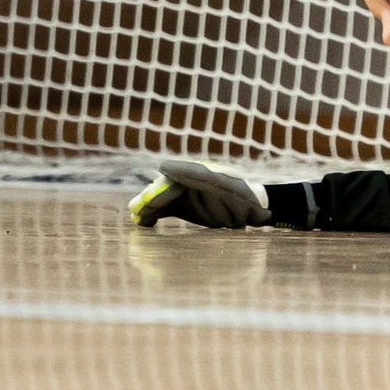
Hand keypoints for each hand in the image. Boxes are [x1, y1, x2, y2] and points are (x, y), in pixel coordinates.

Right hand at [129, 161, 270, 229]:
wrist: (255, 209)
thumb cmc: (242, 194)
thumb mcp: (221, 183)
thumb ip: (195, 175)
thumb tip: (163, 167)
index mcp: (195, 172)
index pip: (171, 180)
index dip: (158, 190)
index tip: (146, 200)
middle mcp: (187, 182)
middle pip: (163, 190)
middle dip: (148, 200)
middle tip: (134, 209)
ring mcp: (186, 196)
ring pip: (162, 202)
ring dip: (148, 209)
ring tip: (136, 219)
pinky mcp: (186, 209)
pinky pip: (167, 211)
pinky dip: (155, 216)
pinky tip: (145, 223)